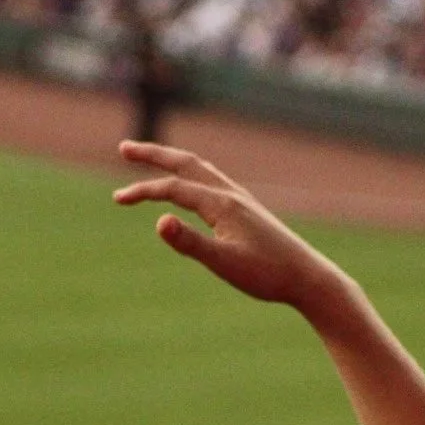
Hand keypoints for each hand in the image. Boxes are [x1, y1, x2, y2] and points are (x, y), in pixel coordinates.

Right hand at [113, 141, 347, 319]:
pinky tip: (191, 184)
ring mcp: (241, 199)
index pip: (173, 188)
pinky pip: (212, 179)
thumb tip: (158, 221)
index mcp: (221, 204)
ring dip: (172, 161)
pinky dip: (191, 172)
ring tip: (151, 159)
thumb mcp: (223, 263)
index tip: (117, 198)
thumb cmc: (266, 274)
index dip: (143, 191)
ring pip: (200, 169)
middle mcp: (230, 194)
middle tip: (124, 147)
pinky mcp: (247, 209)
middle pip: (185, 163)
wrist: (307, 277)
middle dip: (153, 155)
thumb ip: (189, 242)